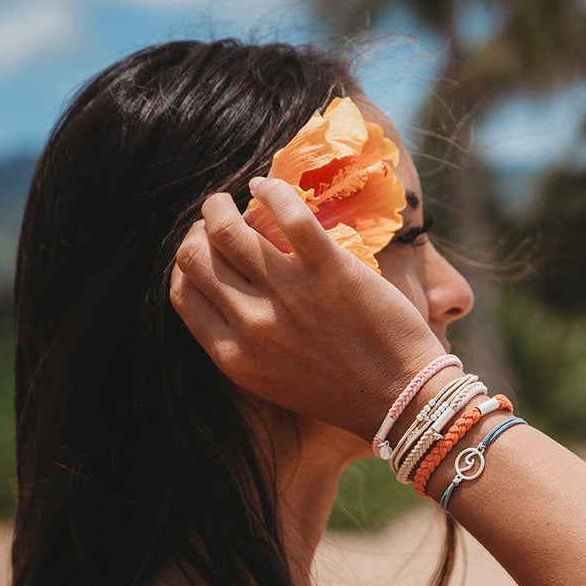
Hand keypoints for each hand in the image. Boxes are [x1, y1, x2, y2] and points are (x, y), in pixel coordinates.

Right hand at [169, 178, 445, 439]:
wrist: (402, 398)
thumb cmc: (342, 393)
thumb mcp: (274, 382)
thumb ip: (243, 346)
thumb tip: (226, 296)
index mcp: (235, 357)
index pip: (182, 293)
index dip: (186, 263)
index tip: (202, 250)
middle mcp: (253, 325)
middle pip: (195, 257)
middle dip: (198, 230)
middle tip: (216, 220)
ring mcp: (290, 294)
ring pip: (227, 229)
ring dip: (221, 205)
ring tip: (233, 198)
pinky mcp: (330, 269)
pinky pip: (287, 213)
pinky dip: (271, 191)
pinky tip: (267, 187)